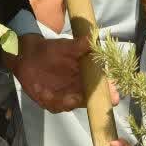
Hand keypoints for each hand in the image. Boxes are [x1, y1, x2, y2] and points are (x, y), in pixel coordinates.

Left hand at [5, 32, 119, 113]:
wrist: (30, 56)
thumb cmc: (52, 50)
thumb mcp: (65, 46)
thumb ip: (78, 45)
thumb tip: (91, 38)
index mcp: (88, 76)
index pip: (103, 86)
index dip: (110, 92)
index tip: (114, 98)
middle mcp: (80, 89)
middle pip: (88, 101)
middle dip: (85, 102)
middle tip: (76, 98)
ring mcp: (66, 97)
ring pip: (70, 105)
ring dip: (63, 102)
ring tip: (53, 94)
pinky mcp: (52, 102)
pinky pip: (54, 106)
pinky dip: (49, 101)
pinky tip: (42, 92)